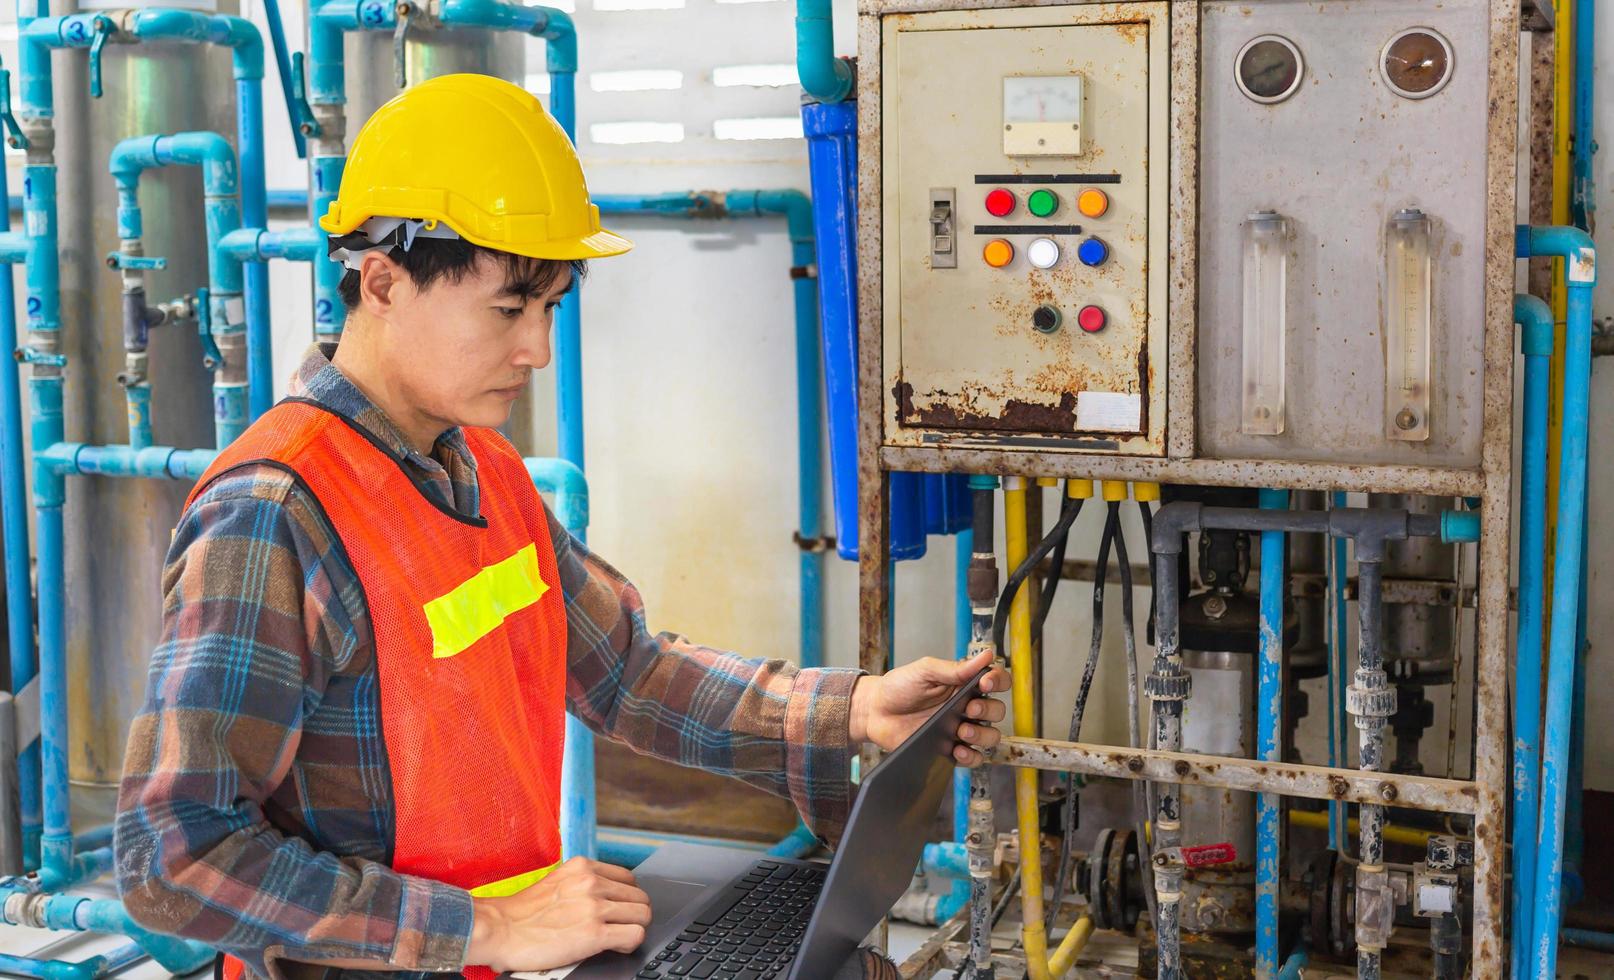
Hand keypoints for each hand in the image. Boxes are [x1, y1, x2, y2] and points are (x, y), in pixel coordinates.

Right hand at [465, 857, 651, 972]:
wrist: (498, 930)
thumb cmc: (521, 913)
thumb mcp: (556, 882)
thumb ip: (581, 882)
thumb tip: (605, 895)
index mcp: (583, 867)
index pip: (628, 878)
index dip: (625, 897)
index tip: (618, 910)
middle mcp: (591, 882)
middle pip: (639, 896)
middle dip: (632, 914)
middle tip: (619, 927)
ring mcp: (594, 907)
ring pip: (643, 914)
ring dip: (634, 928)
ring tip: (617, 938)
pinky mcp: (594, 933)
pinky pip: (635, 935)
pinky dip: (630, 944)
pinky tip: (617, 947)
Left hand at [848, 650, 1009, 765]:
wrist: (875, 712)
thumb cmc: (898, 687)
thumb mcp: (925, 671)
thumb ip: (954, 668)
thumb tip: (986, 654)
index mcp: (963, 683)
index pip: (996, 680)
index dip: (998, 681)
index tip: (985, 683)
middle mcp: (966, 706)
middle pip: (997, 710)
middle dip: (988, 710)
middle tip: (969, 709)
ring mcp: (959, 728)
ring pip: (990, 736)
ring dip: (982, 735)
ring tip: (961, 731)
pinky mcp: (950, 749)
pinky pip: (973, 758)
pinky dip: (970, 756)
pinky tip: (957, 750)